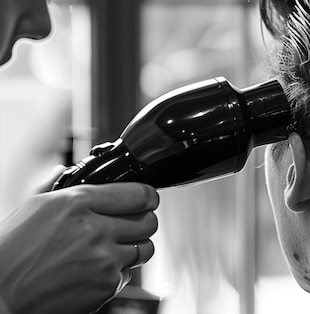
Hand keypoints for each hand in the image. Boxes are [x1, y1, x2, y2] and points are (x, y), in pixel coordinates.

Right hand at [0, 183, 158, 313]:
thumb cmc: (11, 250)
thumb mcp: (35, 205)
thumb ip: (61, 185)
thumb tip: (68, 170)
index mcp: (79, 203)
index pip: (140, 194)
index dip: (147, 196)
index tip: (146, 200)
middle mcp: (95, 229)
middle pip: (149, 221)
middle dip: (143, 221)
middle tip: (131, 224)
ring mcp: (102, 260)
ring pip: (146, 248)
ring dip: (135, 246)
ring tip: (115, 247)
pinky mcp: (104, 287)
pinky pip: (128, 274)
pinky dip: (118, 271)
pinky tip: (97, 268)